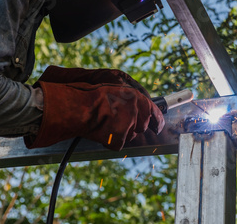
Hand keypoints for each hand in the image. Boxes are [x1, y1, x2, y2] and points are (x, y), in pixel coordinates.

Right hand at [24, 66, 164, 149]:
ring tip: (104, 124)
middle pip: (141, 127)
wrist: (78, 107)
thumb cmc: (92, 97)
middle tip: (116, 123)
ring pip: (130, 137)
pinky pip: (118, 144)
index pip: (154, 112)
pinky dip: (109, 142)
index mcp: (136, 97)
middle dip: (132, 127)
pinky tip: (100, 132)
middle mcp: (136, 110)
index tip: (158, 127)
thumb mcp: (116, 91)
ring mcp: (129, 125)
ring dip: (120, 134)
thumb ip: (131, 101)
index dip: (158, 121)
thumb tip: (140, 111)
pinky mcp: (120, 138)